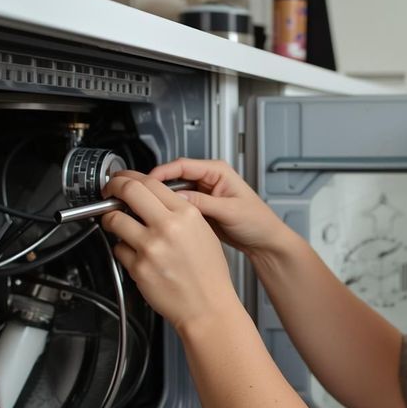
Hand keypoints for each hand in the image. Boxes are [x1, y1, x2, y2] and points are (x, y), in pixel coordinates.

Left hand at [100, 173, 242, 331]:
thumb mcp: (203, 232)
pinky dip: (122, 249)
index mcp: (186, 214)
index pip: (150, 181)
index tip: (123, 179)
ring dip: (110, 219)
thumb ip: (179, 212)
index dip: (130, 177)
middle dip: (112, 187)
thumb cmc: (209, 275)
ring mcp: (151, 247)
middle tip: (109, 191)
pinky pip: (118, 249)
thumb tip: (153, 199)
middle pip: (128, 191)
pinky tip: (135, 254)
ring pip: (114, 219)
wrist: (208, 307)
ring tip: (116, 223)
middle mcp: (168, 227)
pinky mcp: (138, 268)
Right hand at [139, 158, 291, 258]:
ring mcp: (203, 194)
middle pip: (174, 177)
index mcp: (218, 171)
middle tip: (141, 195)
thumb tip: (178, 197)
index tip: (147, 182)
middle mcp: (209, 179)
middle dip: (157, 186)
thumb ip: (203, 203)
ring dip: (162, 200)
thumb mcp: (230, 210)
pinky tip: (162, 219)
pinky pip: (179, 206)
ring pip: (174, 192)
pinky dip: (170, 211)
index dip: (162, 172)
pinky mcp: (200, 209)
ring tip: (149, 208)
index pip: (182, 165)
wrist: (265, 242)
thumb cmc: (258, 222)